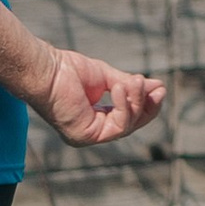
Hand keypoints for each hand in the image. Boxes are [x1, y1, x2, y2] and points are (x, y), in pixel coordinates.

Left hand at [29, 47, 166, 146]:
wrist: (45, 69)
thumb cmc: (67, 70)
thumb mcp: (107, 78)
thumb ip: (129, 86)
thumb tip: (158, 87)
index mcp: (94, 119)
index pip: (128, 118)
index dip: (145, 104)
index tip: (159, 87)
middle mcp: (91, 131)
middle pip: (132, 125)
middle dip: (146, 106)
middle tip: (158, 88)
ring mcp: (87, 136)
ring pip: (127, 126)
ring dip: (136, 101)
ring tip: (134, 81)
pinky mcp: (85, 136)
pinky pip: (118, 126)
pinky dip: (124, 106)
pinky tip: (120, 88)